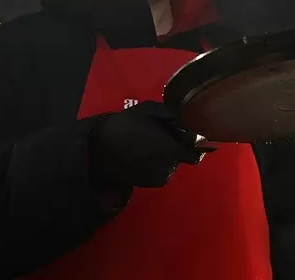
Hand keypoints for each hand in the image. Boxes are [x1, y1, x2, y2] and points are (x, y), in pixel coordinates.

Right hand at [89, 101, 203, 187]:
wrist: (98, 150)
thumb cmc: (125, 126)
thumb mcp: (149, 111)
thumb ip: (172, 115)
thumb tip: (186, 118)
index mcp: (172, 149)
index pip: (197, 150)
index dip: (197, 142)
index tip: (191, 133)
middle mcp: (170, 167)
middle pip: (184, 156)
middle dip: (178, 145)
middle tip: (165, 133)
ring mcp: (159, 177)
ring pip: (172, 163)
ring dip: (167, 155)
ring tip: (150, 143)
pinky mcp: (149, 184)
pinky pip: (161, 171)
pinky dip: (157, 163)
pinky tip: (144, 153)